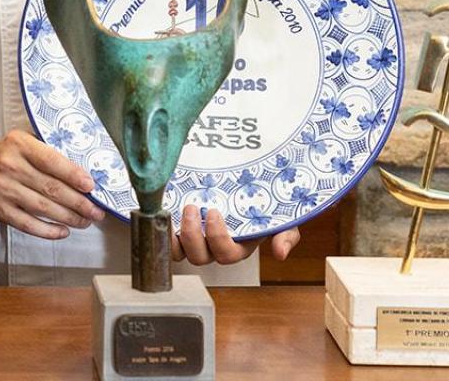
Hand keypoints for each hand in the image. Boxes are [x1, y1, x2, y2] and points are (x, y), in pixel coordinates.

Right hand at [0, 130, 105, 239]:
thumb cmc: (7, 156)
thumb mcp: (24, 143)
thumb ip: (48, 153)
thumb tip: (84, 175)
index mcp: (20, 144)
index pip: (52, 161)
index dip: (74, 175)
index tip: (91, 187)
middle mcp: (10, 166)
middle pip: (52, 188)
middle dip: (79, 202)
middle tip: (96, 211)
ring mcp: (4, 190)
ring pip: (44, 208)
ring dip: (69, 217)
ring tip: (85, 221)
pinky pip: (29, 224)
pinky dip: (49, 230)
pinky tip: (63, 230)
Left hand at [173, 203, 299, 264]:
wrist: (247, 191)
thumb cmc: (264, 210)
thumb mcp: (282, 221)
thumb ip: (286, 236)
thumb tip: (280, 253)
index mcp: (238, 247)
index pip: (226, 254)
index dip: (218, 238)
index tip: (214, 212)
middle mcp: (214, 248)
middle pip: (199, 257)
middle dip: (193, 235)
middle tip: (192, 208)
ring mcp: (194, 241)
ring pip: (179, 253)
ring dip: (174, 236)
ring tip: (176, 211)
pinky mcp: (178, 231)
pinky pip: (165, 241)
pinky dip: (161, 231)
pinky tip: (161, 214)